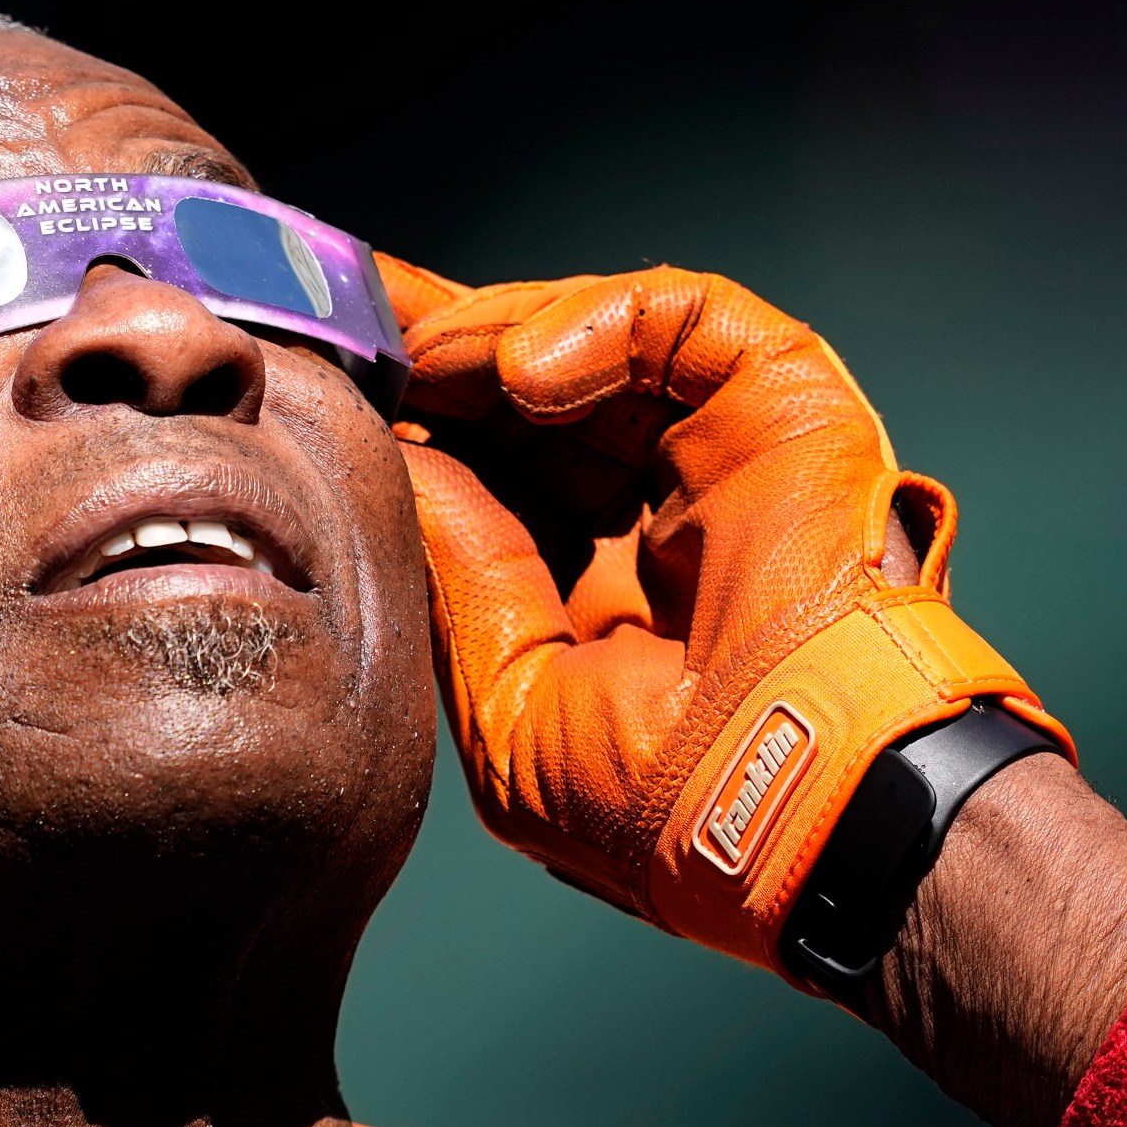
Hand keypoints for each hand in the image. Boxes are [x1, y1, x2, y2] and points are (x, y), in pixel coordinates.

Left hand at [370, 256, 1071, 971]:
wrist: (793, 806)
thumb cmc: (658, 798)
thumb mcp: (506, 692)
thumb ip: (454, 571)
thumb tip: (394, 457)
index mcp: (593, 580)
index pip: (492, 468)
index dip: (416, 419)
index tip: (333, 371)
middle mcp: (661, 502)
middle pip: (535, 391)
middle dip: (438, 354)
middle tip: (354, 321)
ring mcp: (724, 447)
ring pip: (598, 340)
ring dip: (495, 337)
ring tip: (425, 357)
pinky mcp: (781, 400)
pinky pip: (678, 321)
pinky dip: (593, 325)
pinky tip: (523, 374)